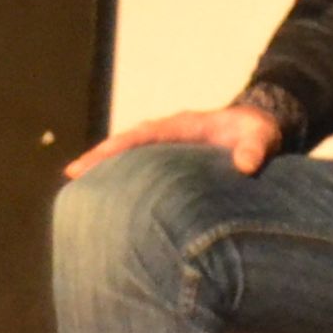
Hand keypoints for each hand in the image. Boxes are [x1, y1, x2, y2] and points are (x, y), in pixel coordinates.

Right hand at [65, 101, 278, 180]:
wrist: (260, 130)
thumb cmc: (258, 132)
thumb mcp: (261, 136)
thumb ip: (255, 148)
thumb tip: (246, 166)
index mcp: (182, 126)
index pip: (143, 133)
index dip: (117, 146)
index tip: (93, 159)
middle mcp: (168, 137)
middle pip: (127, 146)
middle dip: (100, 159)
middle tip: (71, 177)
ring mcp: (167, 151)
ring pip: (131, 160)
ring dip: (107, 173)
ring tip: (80, 195)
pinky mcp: (172, 167)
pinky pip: (143, 173)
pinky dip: (126, 184)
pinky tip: (111, 207)